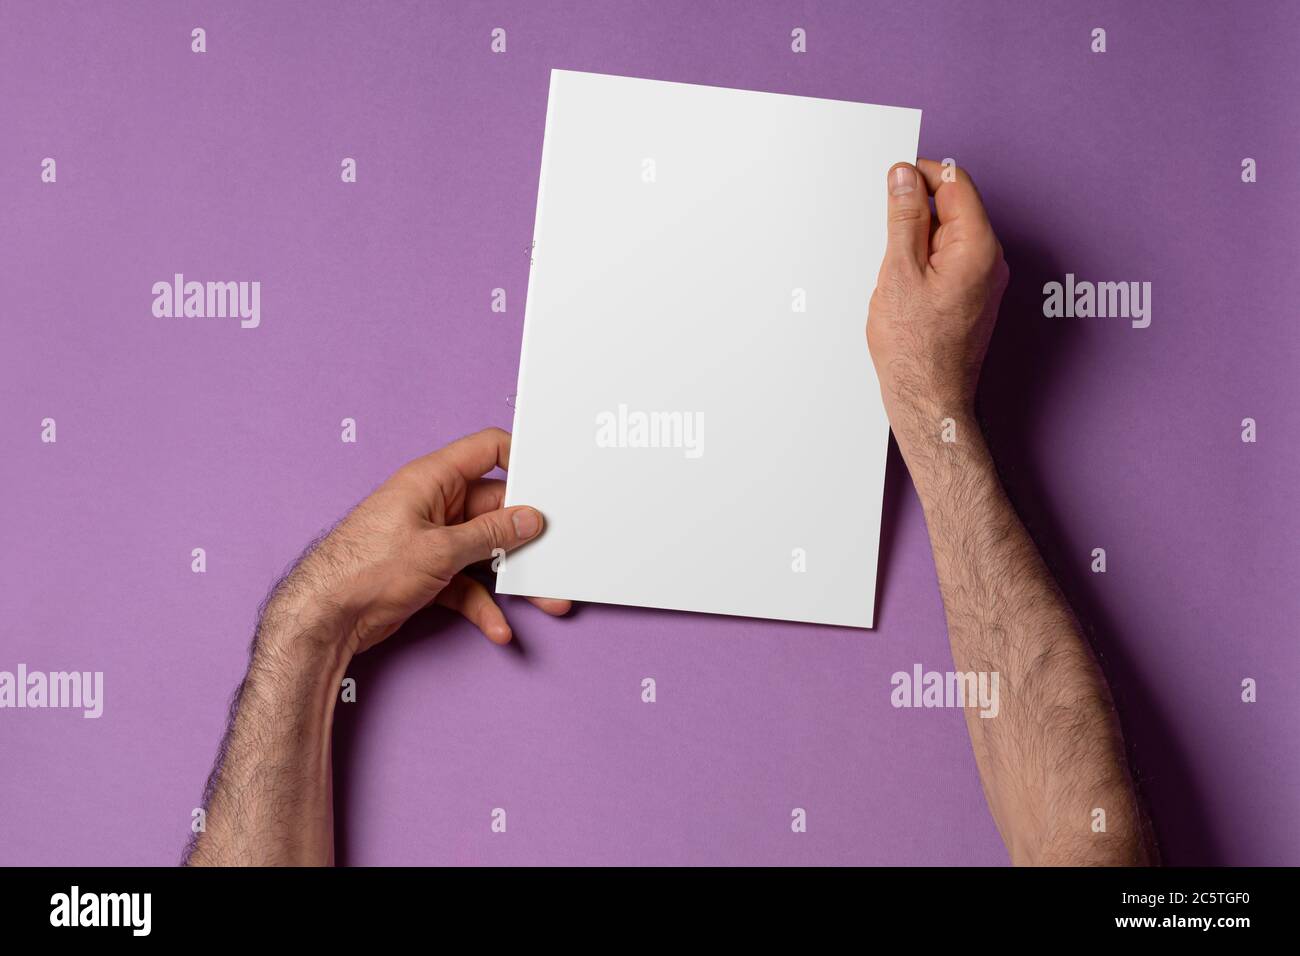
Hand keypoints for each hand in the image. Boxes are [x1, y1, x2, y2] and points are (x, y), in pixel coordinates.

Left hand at [260, 427, 567, 655]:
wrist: (324, 617)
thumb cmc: (366, 569)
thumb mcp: (440, 549)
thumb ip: (490, 533)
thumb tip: (529, 518)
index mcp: (433, 479)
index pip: (487, 450)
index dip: (521, 460)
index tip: (552, 481)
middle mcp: (435, 504)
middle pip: (496, 510)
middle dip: (528, 538)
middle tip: (560, 554)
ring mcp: (433, 539)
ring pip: (486, 551)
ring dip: (514, 577)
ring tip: (548, 599)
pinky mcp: (429, 572)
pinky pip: (467, 583)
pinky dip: (483, 604)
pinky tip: (498, 627)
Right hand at [866, 158, 1008, 447]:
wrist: (928, 399)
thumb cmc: (914, 349)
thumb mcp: (899, 271)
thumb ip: (904, 217)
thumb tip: (905, 177)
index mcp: (978, 247)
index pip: (955, 183)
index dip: (920, 176)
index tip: (893, 183)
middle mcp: (991, 261)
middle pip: (954, 208)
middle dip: (917, 214)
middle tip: (889, 242)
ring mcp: (985, 281)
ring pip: (948, 237)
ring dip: (918, 243)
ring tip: (897, 278)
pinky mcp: (974, 297)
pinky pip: (950, 262)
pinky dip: (925, 265)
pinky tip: (906, 291)